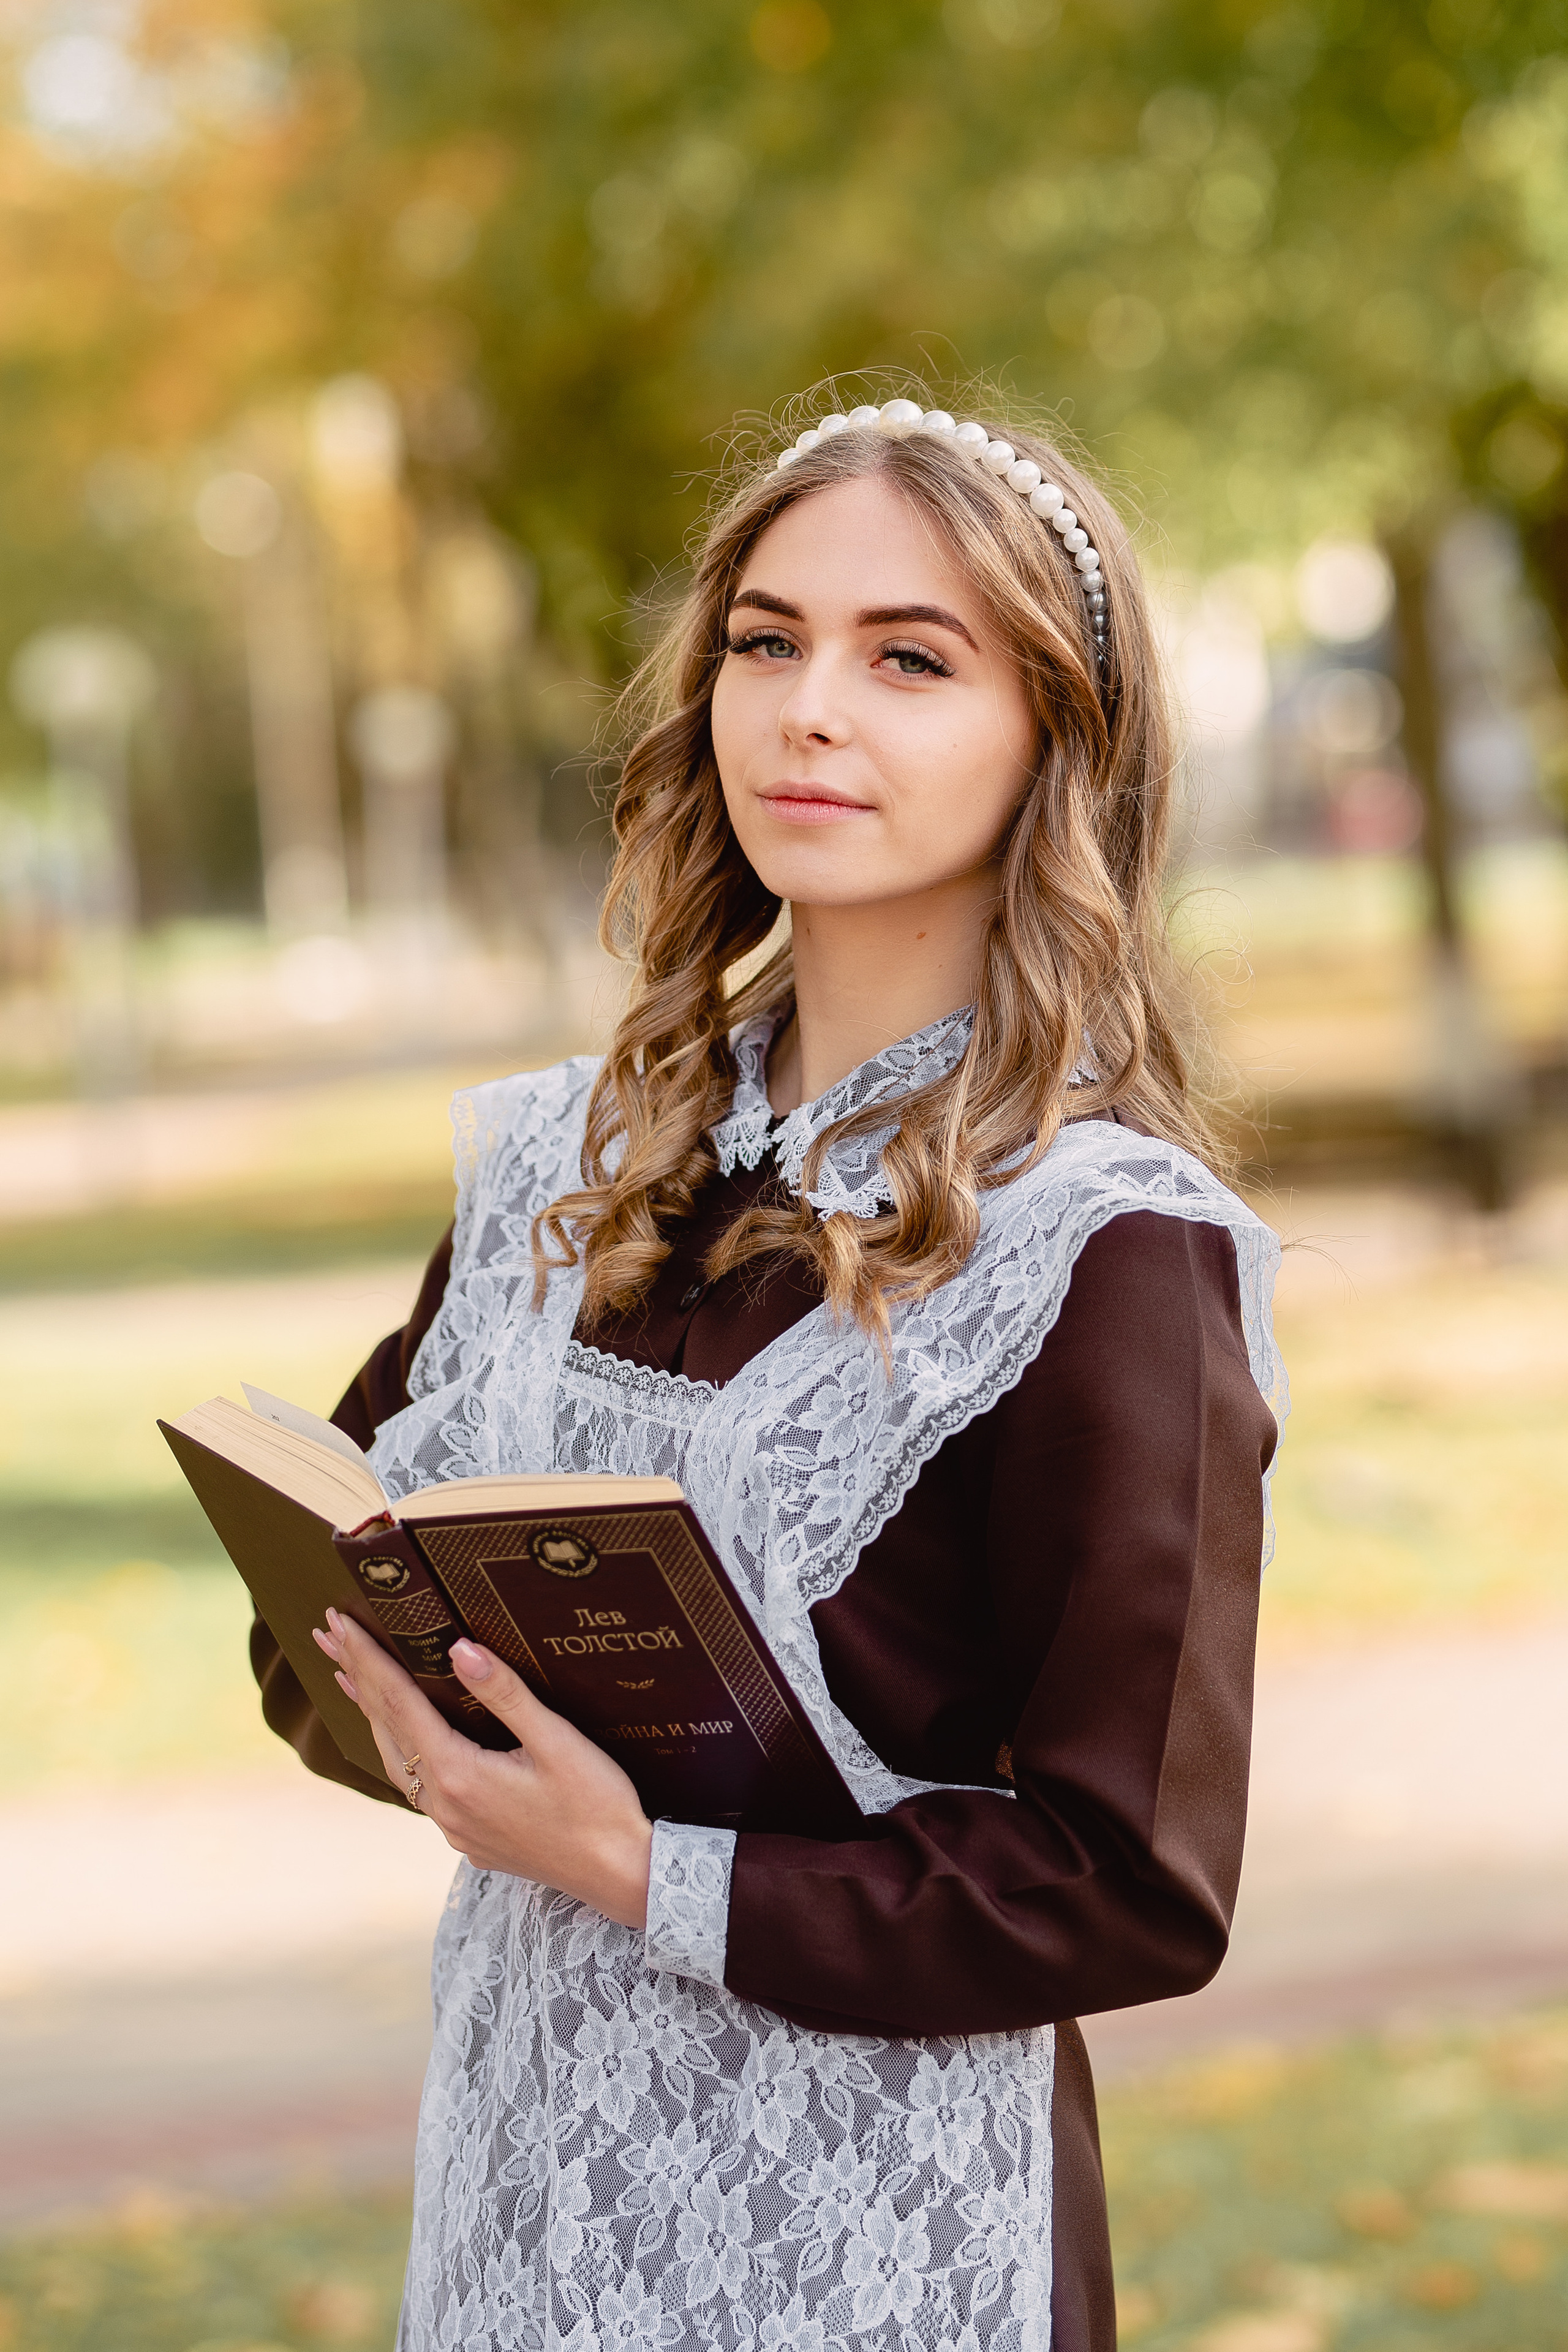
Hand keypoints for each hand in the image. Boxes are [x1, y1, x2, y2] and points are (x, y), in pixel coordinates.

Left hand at [312, 1610, 652, 1928]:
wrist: (619, 1873)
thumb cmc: (597, 1804)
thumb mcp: (557, 1742)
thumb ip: (505, 1694)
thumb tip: (458, 1649)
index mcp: (459, 1775)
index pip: (399, 1703)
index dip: (368, 1659)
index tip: (337, 1622)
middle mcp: (444, 1804)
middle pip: (386, 1728)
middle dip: (356, 1677)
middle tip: (326, 1635)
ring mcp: (454, 1826)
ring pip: (396, 1761)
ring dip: (372, 1715)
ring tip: (348, 1678)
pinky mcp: (469, 1838)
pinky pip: (417, 1786)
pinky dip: (399, 1749)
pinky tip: (404, 1739)